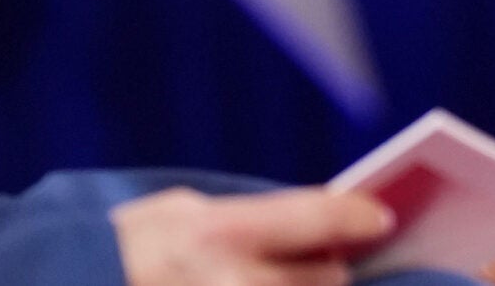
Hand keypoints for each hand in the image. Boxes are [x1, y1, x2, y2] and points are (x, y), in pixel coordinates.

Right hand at [111, 186, 394, 285]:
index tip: (381, 219)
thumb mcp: (171, 215)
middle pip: (326, 278)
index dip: (359, 216)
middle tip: (324, 263)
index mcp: (213, 234)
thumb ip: (243, 219)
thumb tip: (315, 224)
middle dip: (329, 270)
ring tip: (268, 280)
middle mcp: (228, 285)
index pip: (320, 216)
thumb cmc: (112, 253)